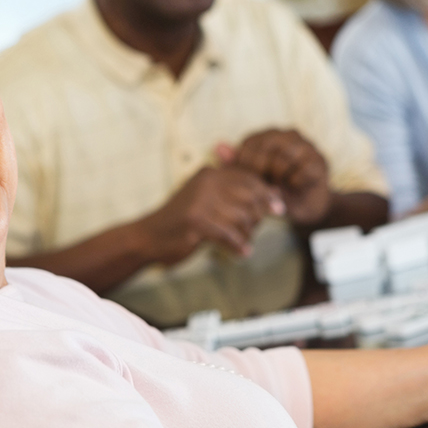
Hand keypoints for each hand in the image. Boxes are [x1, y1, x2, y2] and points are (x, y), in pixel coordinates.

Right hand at [135, 166, 282, 264]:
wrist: (148, 237)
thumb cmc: (182, 221)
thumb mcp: (208, 201)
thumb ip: (236, 195)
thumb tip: (275, 193)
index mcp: (210, 173)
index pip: (249, 178)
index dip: (267, 193)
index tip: (278, 209)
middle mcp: (206, 182)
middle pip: (249, 197)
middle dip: (258, 216)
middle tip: (253, 230)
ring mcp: (200, 201)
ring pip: (242, 218)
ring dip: (246, 235)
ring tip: (242, 243)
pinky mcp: (196, 221)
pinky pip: (229, 235)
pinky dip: (238, 246)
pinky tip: (241, 253)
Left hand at [219, 129, 331, 225]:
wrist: (306, 205)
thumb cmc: (275, 190)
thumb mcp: (252, 179)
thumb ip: (236, 164)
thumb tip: (217, 146)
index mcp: (269, 135)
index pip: (249, 143)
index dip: (245, 166)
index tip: (248, 182)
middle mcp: (288, 134)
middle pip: (265, 149)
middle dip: (261, 173)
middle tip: (264, 186)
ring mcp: (306, 145)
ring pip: (282, 160)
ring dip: (278, 179)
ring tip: (280, 186)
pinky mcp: (320, 160)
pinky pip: (300, 172)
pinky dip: (294, 184)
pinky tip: (294, 187)